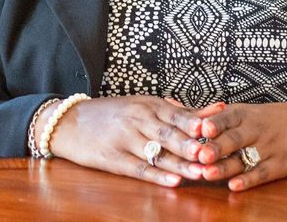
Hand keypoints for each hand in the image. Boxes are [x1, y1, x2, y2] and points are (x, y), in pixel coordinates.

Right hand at [42, 96, 219, 186]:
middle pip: (169, 133)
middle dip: (192, 144)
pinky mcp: (113, 159)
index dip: (197, 122)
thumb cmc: (112, 113)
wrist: (70, 121)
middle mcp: (137, 120)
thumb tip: (213, 110)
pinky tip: (172, 182)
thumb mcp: (143, 104)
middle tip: (212, 153)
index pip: (177, 114)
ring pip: (157, 153)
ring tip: (201, 172)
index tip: (217, 129)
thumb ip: (177, 110)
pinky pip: (139, 169)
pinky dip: (157, 176)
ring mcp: (124, 139)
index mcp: (147, 105)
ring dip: (180, 164)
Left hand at [195, 102, 286, 190]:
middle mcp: (255, 129)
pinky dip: (248, 180)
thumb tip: (178, 110)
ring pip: (244, 158)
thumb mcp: (244, 110)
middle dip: (217, 147)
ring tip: (207, 173)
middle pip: (234, 139)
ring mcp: (267, 147)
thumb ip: (215, 115)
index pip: (228, 117)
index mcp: (244, 114)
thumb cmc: (264, 117)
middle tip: (201, 154)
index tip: (202, 129)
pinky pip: (262, 173)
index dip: (215, 123)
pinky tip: (234, 185)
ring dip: (225, 167)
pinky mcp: (278, 164)